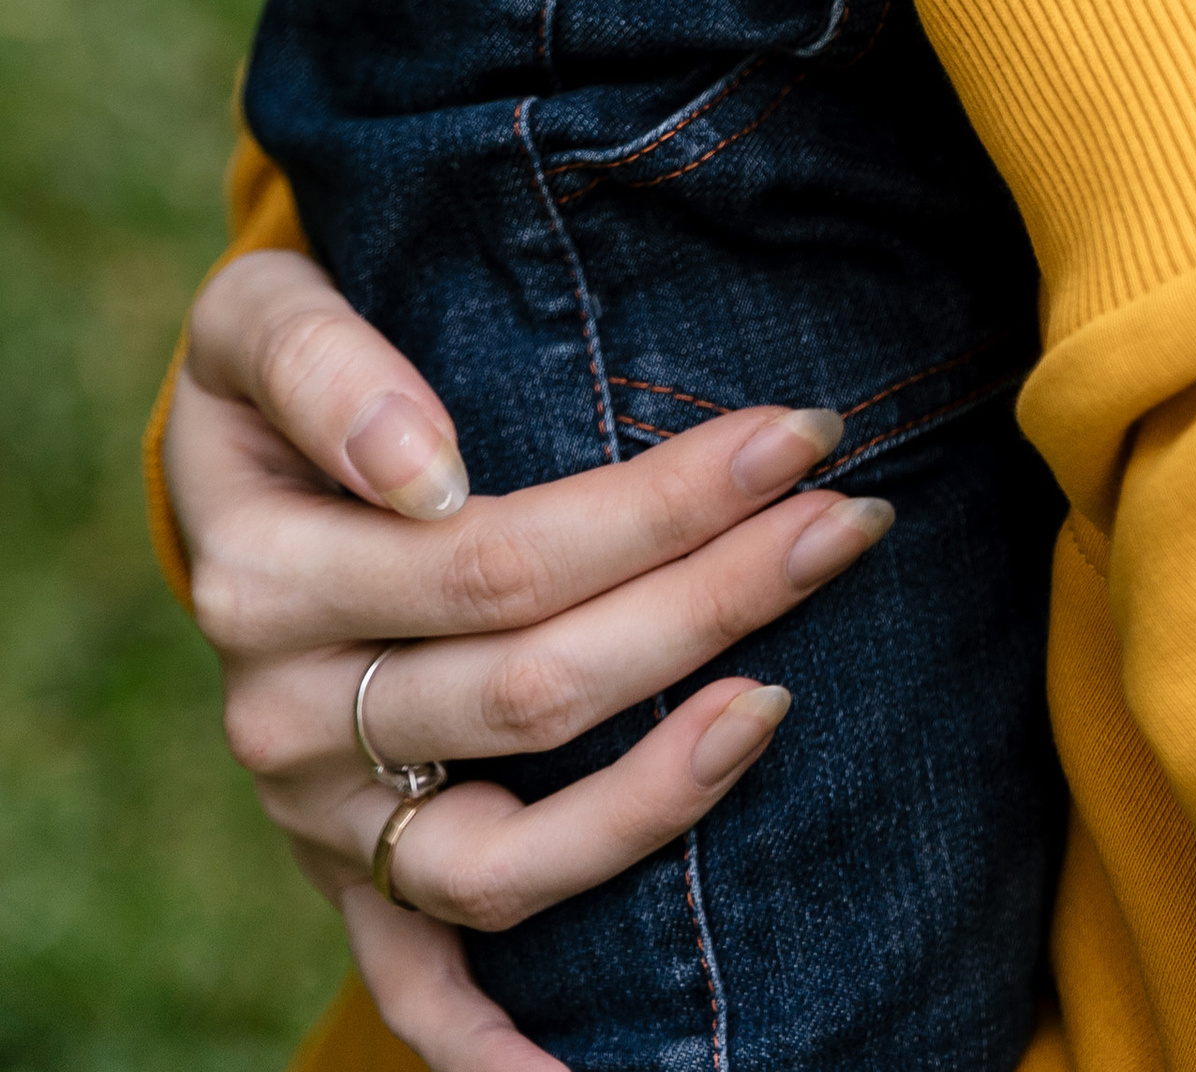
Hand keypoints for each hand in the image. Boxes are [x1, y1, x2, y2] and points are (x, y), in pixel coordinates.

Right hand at [168, 244, 887, 1070]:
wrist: (223, 464)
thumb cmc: (280, 372)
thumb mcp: (263, 321)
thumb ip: (330, 369)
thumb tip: (423, 466)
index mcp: (266, 574)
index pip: (501, 559)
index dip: (663, 503)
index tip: (800, 435)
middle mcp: (289, 713)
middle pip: (537, 686)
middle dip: (713, 598)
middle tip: (849, 519)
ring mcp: (321, 816)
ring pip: (509, 852)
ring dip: (665, 789)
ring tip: (786, 700)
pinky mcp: (346, 879)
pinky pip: (417, 985)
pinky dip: (491, 1046)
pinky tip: (583, 1069)